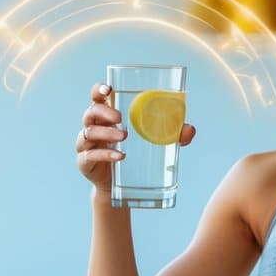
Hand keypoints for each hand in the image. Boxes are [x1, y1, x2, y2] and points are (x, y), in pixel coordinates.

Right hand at [77, 81, 195, 193]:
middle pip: (90, 112)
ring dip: (105, 133)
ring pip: (88, 133)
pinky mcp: (86, 162)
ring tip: (123, 136)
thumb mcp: (155, 142)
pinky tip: (120, 156)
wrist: (125, 186)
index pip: (97, 98)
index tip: (109, 89)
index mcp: (106, 116)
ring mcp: (86, 145)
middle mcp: (92, 127)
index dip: (99, 91)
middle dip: (103, 113)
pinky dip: (105, 155)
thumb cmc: (138, 155)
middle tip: (120, 118)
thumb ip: (172, 134)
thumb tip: (189, 130)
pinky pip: (91, 156)